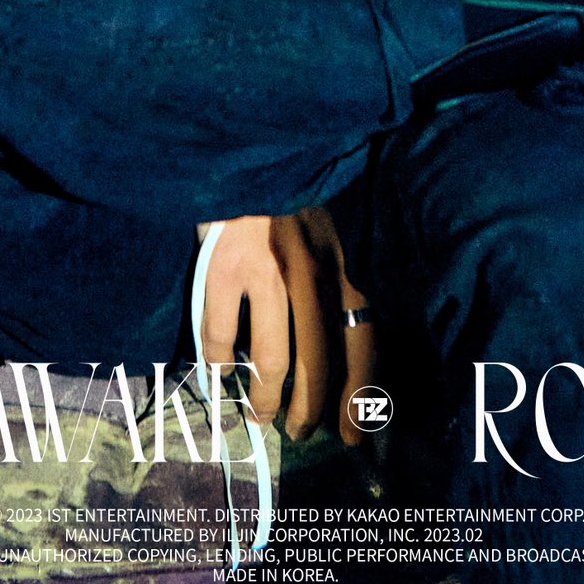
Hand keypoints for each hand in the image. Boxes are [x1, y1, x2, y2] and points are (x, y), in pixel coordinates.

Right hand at [197, 208, 376, 445]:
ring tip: (261, 415)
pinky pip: (222, 337)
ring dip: (267, 398)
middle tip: (300, 432)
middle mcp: (312, 267)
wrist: (242, 149)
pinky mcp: (223, 267)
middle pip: (320, 359)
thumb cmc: (287, 192)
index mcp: (344, 256)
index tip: (355, 434)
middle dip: (311, 408)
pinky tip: (219, 376)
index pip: (364, 337)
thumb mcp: (329, 227)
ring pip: (273, 358)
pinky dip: (220, 366)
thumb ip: (338, 274)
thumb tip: (346, 341)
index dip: (361, 394)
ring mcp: (266, 268)